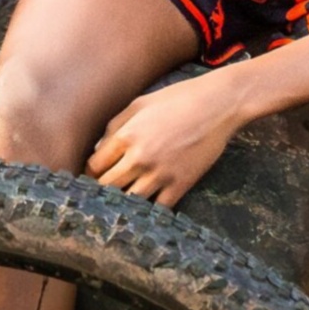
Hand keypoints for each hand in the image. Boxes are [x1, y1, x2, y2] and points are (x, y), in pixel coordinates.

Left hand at [88, 75, 240, 206]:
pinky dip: (150, 210)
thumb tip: (98, 150)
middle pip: (108, 186)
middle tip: (101, 192)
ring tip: (120, 202)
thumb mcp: (139, 104)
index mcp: (126, 136)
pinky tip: (146, 208)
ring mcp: (161, 174)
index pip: (95, 165)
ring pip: (130, 200)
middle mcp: (140, 158)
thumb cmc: (177, 99)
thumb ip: (115, 126)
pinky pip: (159, 208)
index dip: (90, 172)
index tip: (92, 174)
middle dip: (101, 189)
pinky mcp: (181, 185)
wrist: (218, 105)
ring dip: (123, 202)